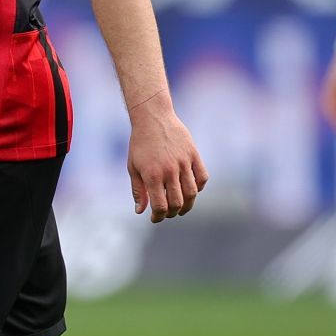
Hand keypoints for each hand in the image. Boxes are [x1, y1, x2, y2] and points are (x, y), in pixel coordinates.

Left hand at [126, 94, 208, 222]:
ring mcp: (184, 162)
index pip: (160, 206)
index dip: (159, 217)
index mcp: (152, 175)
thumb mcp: (133, 167)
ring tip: (181, 207)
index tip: (156, 218)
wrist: (153, 118)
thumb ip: (138, 190)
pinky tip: (191, 189)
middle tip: (168, 213)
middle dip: (172, 213)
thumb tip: (141, 212)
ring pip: (192, 193)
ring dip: (187, 204)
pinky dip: (199, 187)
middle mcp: (170, 170)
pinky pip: (202, 177)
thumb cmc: (139, 144)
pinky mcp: (194, 154)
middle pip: (178, 203)